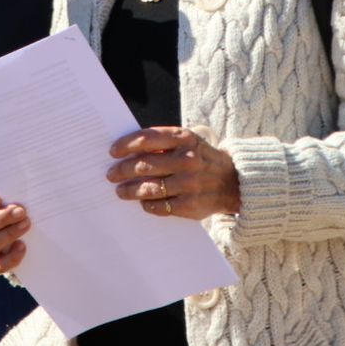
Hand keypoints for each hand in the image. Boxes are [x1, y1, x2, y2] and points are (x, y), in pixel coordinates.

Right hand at [0, 188, 29, 273]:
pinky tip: (22, 246)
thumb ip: (12, 180)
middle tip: (21, 211)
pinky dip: (10, 258)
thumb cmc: (17, 198)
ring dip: (8, 234)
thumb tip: (25, 169)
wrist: (27, 221)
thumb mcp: (13, 187)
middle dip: (2, 218)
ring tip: (26, 223)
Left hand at [108, 126, 240, 220]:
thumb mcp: (188, 141)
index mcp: (185, 138)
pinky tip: (142, 202)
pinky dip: (147, 205)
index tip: (113, 152)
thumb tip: (127, 150)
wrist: (233, 181)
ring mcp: (189, 184)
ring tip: (120, 191)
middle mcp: (187, 160)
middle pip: (145, 165)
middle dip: (123, 170)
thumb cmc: (200, 158)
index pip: (148, 138)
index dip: (126, 145)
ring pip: (149, 188)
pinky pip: (160, 206)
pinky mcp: (190, 205)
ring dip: (129, 190)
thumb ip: (163, 142)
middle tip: (111, 174)